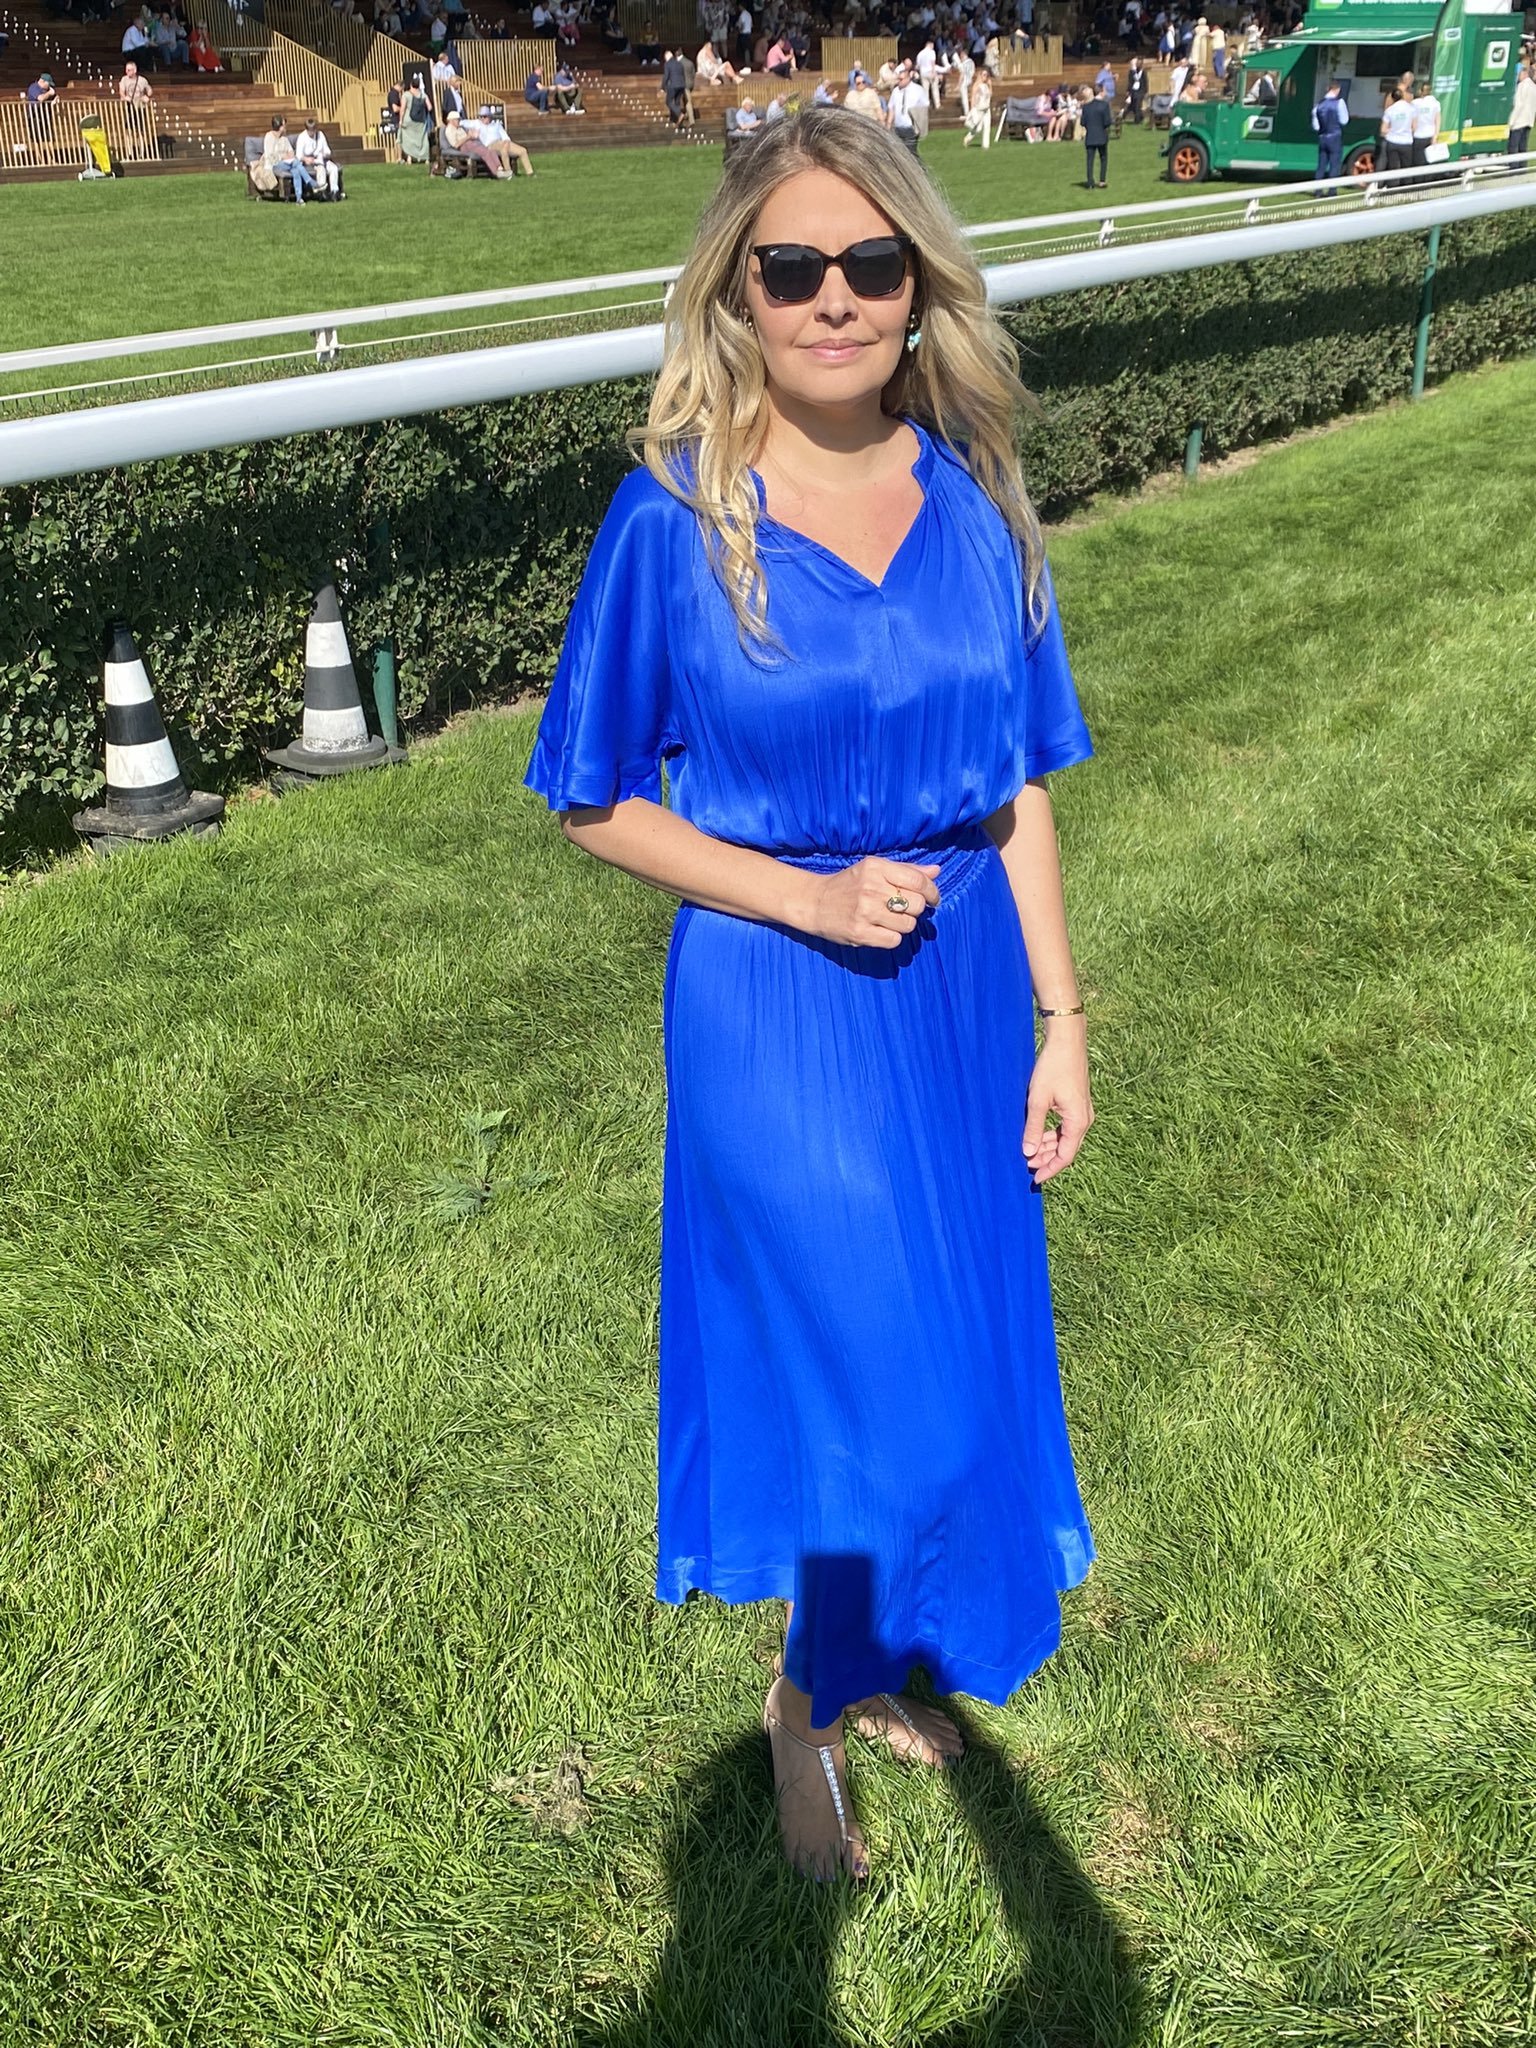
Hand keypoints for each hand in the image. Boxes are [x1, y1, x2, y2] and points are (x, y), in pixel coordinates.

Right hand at [800, 859, 940, 948]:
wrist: (814, 903)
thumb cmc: (849, 885)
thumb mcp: (874, 869)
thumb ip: (906, 870)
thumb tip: (937, 871)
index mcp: (875, 867)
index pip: (918, 880)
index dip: (932, 892)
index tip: (932, 899)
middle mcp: (871, 888)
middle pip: (916, 904)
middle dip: (916, 909)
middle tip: (904, 909)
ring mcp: (865, 912)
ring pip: (908, 924)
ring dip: (904, 924)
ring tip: (889, 919)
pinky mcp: (860, 933)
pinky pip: (895, 940)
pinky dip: (892, 937)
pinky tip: (881, 930)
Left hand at [1022, 1018, 1091, 1184]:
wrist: (1067, 1041)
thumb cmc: (1053, 1067)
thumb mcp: (1038, 1100)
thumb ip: (1034, 1128)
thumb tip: (1029, 1152)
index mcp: (1078, 1121)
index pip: (1065, 1156)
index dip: (1050, 1169)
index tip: (1035, 1178)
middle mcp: (1084, 1119)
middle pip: (1066, 1149)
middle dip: (1047, 1159)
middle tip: (1026, 1165)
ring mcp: (1081, 1111)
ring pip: (1065, 1138)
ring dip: (1048, 1146)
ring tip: (1028, 1152)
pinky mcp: (1076, 1104)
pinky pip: (1065, 1126)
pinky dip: (1051, 1134)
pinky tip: (1037, 1136)